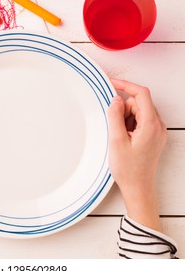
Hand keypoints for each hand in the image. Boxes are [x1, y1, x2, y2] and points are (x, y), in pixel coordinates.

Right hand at [108, 79, 166, 230]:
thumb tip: (115, 99)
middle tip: (114, 127)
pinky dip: (129, 124)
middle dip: (123, 109)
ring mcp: (156, 131)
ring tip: (119, 137)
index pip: (141, 94)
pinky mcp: (153, 136)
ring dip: (125, 118)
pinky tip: (124, 138)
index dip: (126, 85)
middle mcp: (158, 125)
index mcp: (151, 124)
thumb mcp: (116, 140)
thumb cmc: (128, 168)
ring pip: (138, 112)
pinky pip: (140, 121)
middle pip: (139, 103)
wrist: (138, 187)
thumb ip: (115, 116)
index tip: (112, 83)